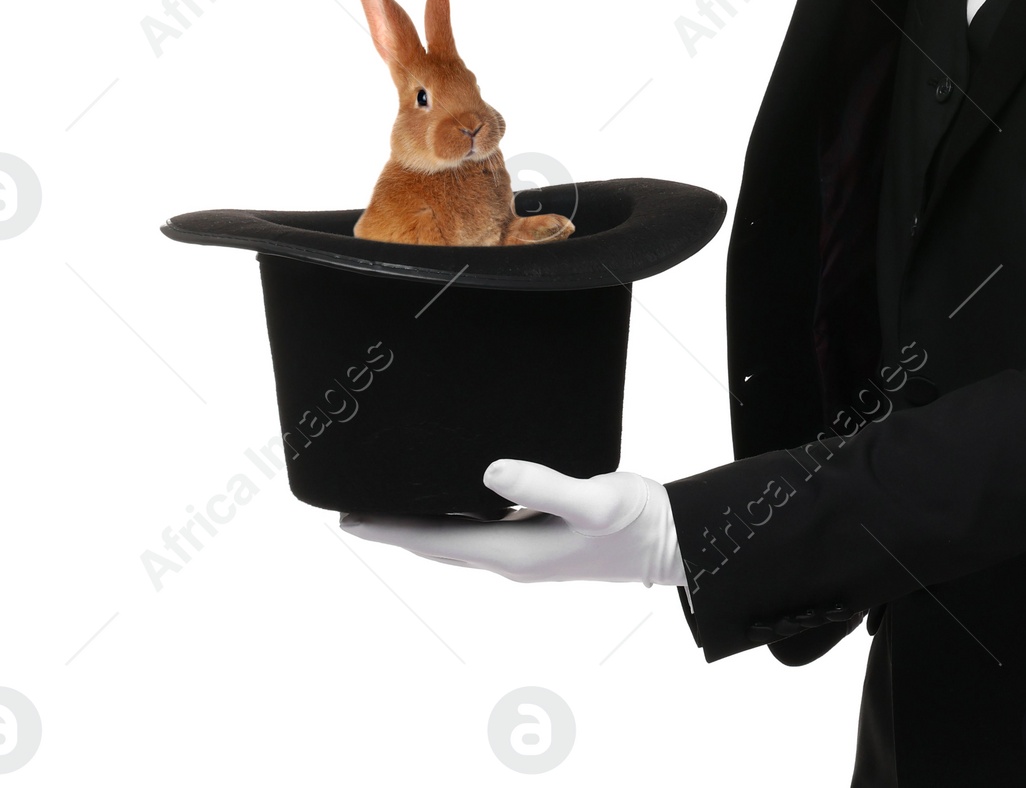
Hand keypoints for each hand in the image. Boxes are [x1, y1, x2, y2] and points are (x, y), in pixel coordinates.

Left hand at [341, 461, 684, 586]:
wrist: (671, 541)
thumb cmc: (636, 521)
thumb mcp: (594, 499)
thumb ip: (544, 486)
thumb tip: (490, 473)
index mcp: (513, 554)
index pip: (435, 541)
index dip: (390, 530)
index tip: (348, 520)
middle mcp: (510, 560)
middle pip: (437, 546)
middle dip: (395, 529)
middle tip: (352, 511)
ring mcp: (525, 554)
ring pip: (456, 541)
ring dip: (421, 527)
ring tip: (390, 505)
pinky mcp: (540, 542)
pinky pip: (479, 533)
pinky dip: (453, 520)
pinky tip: (454, 501)